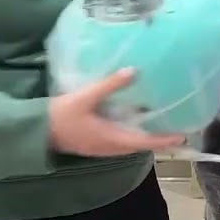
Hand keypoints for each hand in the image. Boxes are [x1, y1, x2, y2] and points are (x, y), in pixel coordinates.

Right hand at [48, 68, 184, 156]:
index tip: (183, 135)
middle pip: (142, 144)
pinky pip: (122, 140)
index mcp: (113, 140)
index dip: (165, 139)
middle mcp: (112, 148)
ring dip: (147, 134)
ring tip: (162, 120)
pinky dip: (133, 131)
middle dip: (160, 137)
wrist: (36, 132)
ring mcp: (104, 147)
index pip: (146, 142)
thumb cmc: (62, 116)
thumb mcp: (86, 97)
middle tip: (178, 124)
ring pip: (132, 143)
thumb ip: (110, 85)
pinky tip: (136, 118)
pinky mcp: (97, 143)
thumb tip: (135, 71)